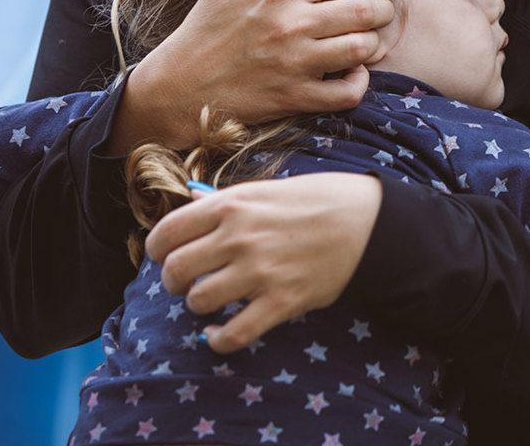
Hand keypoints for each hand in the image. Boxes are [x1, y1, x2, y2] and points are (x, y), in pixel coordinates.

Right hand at [110, 0, 399, 150]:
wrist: (177, 89)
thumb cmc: (205, 31)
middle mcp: (291, 24)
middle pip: (365, 10)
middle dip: (383, 8)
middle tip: (380, 9)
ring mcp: (295, 63)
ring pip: (362, 49)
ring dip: (373, 44)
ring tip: (365, 40)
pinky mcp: (296, 98)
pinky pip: (349, 92)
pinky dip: (359, 83)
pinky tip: (351, 73)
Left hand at [143, 172, 382, 353]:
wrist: (370, 222)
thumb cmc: (322, 200)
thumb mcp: (269, 189)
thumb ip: (228, 201)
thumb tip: (193, 202)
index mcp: (232, 204)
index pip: (166, 232)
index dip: (158, 250)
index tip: (167, 256)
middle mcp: (239, 238)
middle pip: (174, 271)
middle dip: (174, 282)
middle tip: (188, 282)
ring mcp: (260, 271)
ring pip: (198, 302)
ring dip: (199, 306)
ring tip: (213, 301)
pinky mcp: (281, 301)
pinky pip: (233, 334)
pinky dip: (218, 340)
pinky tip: (218, 333)